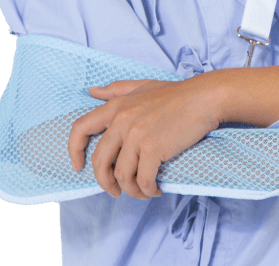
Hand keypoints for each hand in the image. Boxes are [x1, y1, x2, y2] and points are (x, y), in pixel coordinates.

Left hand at [68, 77, 220, 200]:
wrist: (203, 98)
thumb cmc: (175, 94)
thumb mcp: (142, 86)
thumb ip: (115, 89)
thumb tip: (91, 91)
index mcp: (116, 106)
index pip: (80, 128)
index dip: (74, 150)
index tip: (78, 166)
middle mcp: (122, 121)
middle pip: (100, 162)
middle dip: (105, 182)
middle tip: (116, 190)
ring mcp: (137, 136)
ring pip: (121, 176)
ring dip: (131, 190)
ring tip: (142, 191)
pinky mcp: (154, 149)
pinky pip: (143, 180)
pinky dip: (148, 190)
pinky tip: (156, 190)